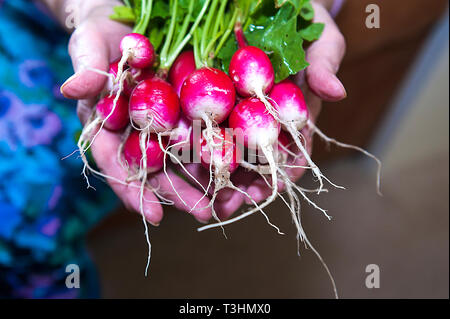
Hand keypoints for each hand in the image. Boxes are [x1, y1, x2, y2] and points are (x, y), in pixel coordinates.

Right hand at [60, 0, 211, 224]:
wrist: (128, 21)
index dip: (131, 188)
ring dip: (207, 182)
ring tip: (229, 200)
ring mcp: (166, 125)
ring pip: (184, 160)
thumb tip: (71, 89)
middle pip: (157, 170)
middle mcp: (138, 133)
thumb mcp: (91, 45)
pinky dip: (222, 153)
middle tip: (204, 212)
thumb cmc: (102, 34)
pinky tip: (241, 167)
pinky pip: (205, 135)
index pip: (116, 162)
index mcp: (108, 126)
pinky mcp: (189, 112)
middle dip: (180, 193)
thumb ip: (86, 68)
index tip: (151, 213)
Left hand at [212, 1, 346, 217]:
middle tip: (229, 205)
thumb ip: (325, 63)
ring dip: (217, 178)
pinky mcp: (208, 101)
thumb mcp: (318, 38)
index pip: (294, 151)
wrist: (266, 5)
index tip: (274, 190)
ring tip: (204, 197)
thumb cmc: (301, 20)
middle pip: (256, 161)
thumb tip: (337, 92)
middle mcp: (263, 120)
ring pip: (227, 152)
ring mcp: (235, 112)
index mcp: (292, 114)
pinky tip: (181, 164)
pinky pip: (200, 127)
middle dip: (245, 187)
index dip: (285, 172)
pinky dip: (193, 148)